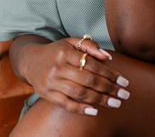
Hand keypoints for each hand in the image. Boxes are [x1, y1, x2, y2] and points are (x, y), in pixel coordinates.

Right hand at [15, 36, 129, 115]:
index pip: (92, 65)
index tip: (123, 81)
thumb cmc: (56, 51)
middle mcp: (58, 67)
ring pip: (79, 93)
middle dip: (109, 88)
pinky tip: (95, 111)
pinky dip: (81, 109)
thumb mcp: (71, 43)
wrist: (30, 60)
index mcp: (65, 53)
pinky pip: (65, 104)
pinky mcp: (46, 95)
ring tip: (115, 103)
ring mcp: (51, 82)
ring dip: (100, 100)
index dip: (109, 74)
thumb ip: (89, 46)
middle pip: (88, 80)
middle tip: (124, 94)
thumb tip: (108, 57)